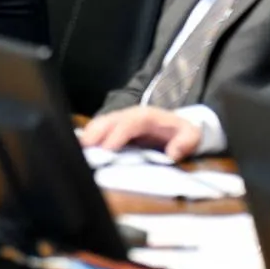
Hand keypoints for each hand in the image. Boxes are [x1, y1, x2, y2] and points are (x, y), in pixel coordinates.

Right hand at [81, 104, 205, 161]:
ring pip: (99, 123)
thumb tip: (172, 154)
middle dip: (94, 133)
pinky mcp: (115, 128)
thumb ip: (186, 142)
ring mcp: (120, 120)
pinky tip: (81, 149)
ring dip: (88, 135)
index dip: (116, 135)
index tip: (106, 150)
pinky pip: (99, 130)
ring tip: (77, 150)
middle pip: (107, 120)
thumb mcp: (192, 136)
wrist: (179, 127)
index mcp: (146, 116)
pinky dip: (89, 138)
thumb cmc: (183, 132)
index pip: (128, 123)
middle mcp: (129, 115)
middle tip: (82, 149)